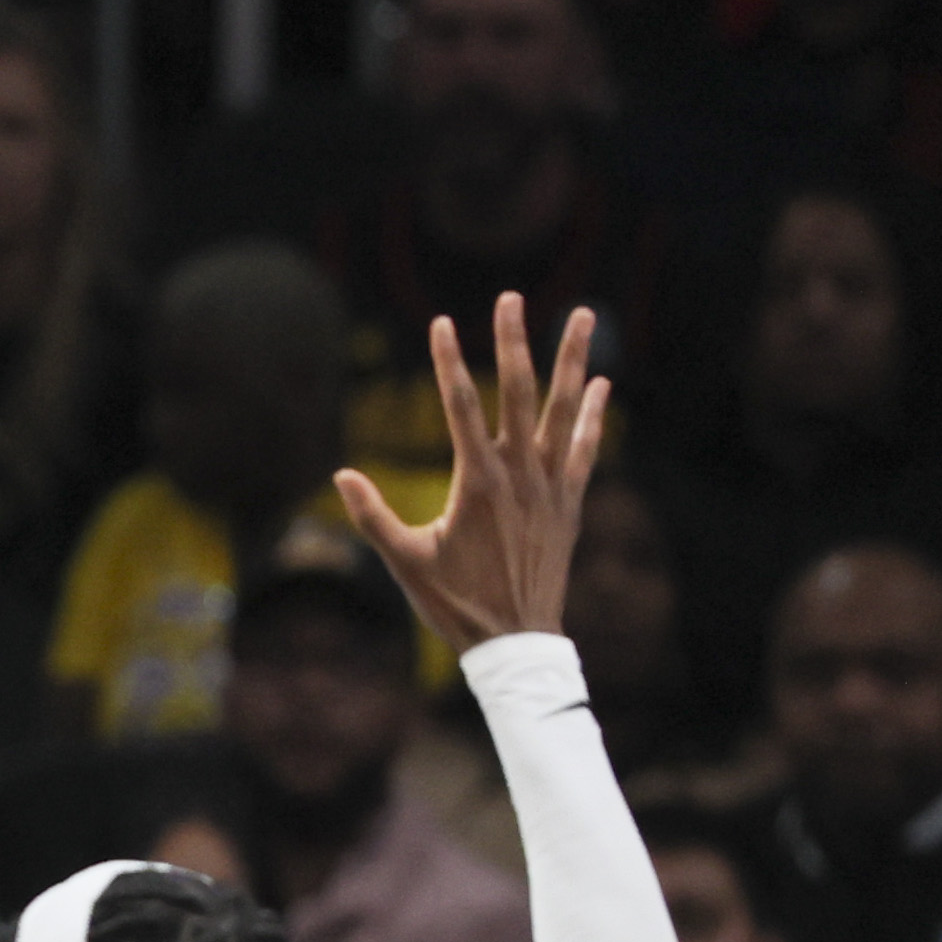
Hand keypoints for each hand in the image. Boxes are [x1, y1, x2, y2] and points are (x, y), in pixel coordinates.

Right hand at [334, 293, 604, 655]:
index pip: (460, 407)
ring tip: (585, 314)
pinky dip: (593, 414)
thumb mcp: (404, 562)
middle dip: (513, 341)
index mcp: (476, 484)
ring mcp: (550, 486)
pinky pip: (587, 447)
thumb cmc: (454, 604)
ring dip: (573, 360)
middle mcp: (519, 475)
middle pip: (517, 393)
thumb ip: (373, 516)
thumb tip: (341, 475)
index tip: (442, 322)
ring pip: (564, 410)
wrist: (516, 643)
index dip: (449, 361)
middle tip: (511, 298)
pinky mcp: (570, 503)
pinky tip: (600, 383)